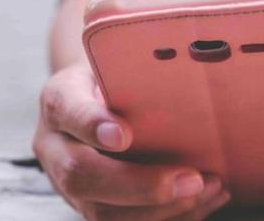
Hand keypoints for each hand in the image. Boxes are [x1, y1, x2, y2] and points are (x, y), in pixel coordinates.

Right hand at [32, 62, 230, 219]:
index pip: (67, 109)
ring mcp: (68, 183)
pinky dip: (171, 217)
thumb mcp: (116, 59)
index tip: (123, 135)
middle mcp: (54, 145)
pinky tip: (207, 200)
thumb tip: (191, 61)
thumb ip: (136, 67)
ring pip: (100, 213)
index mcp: (59, 98)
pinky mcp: (92, 205)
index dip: (92, 125)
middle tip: (191, 179)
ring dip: (161, 209)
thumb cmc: (118, 74)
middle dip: (139, 184)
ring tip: (209, 188)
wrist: (96, 97)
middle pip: (81, 175)